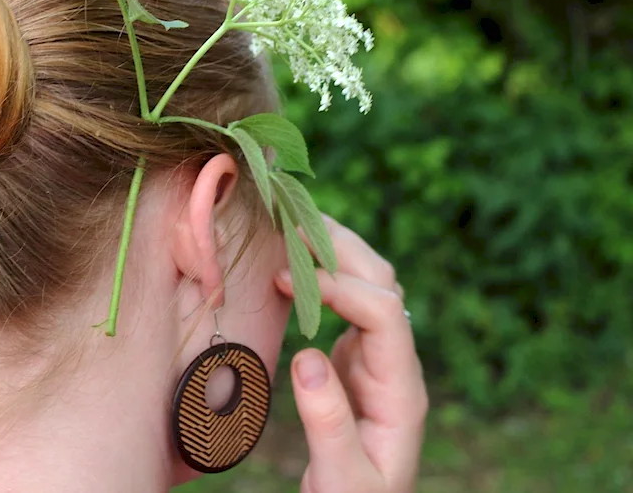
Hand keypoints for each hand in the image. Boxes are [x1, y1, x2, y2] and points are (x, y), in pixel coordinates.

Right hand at [284, 216, 427, 492]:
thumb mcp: (342, 478)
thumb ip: (327, 421)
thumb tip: (306, 356)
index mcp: (402, 392)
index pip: (384, 315)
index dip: (340, 288)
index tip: (286, 278)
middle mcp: (396, 365)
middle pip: (384, 286)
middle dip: (343, 249)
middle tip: (290, 223)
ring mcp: (378, 359)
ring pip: (370, 286)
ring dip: (336, 252)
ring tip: (291, 228)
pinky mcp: (356, 361)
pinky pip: (347, 303)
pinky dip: (322, 275)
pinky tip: (293, 265)